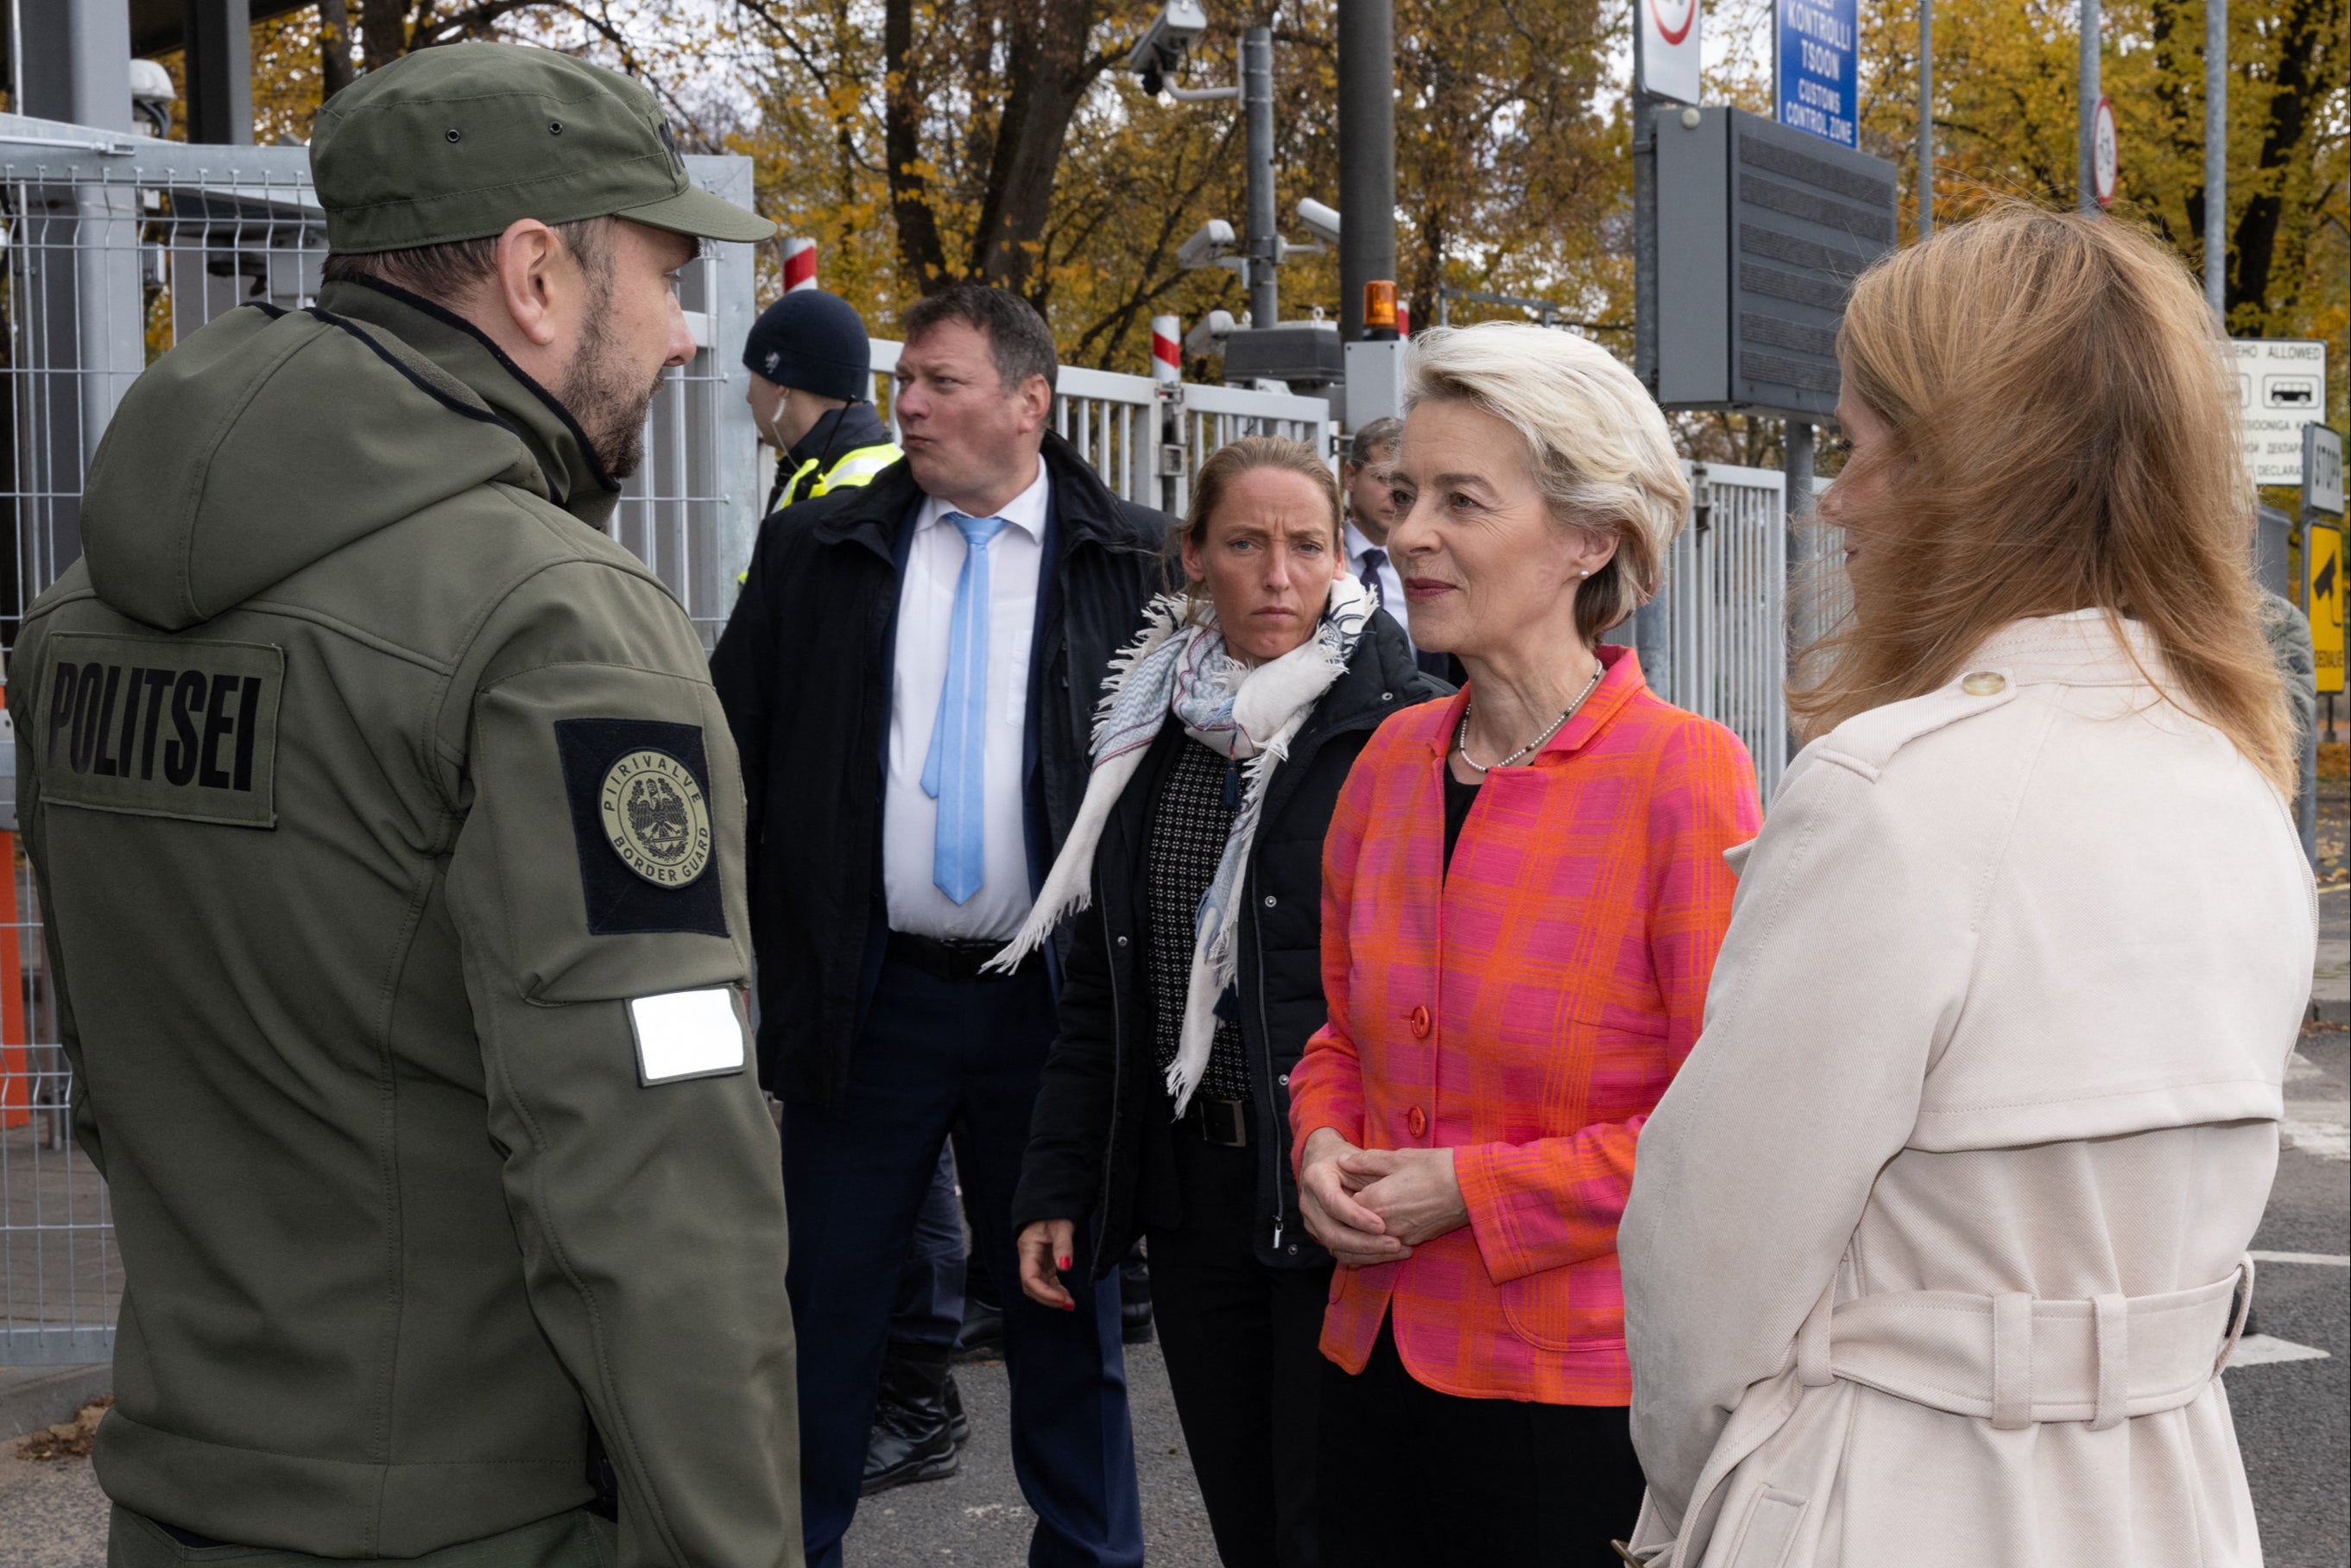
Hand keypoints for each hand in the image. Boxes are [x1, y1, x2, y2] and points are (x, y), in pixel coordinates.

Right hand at [1017, 1219, 1077, 1310]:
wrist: (1052, 1203)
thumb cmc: (1054, 1212)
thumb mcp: (1061, 1226)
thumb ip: (1063, 1246)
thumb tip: (1065, 1266)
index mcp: (1028, 1249)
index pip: (1029, 1279)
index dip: (1044, 1292)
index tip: (1061, 1299)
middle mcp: (1029, 1258)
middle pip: (1032, 1286)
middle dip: (1048, 1298)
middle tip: (1068, 1304)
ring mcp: (1036, 1261)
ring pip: (1039, 1285)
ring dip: (1053, 1296)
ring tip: (1070, 1303)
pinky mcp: (1044, 1262)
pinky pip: (1047, 1280)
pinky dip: (1055, 1290)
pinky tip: (1065, 1296)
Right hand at [1299, 1128, 1411, 1267]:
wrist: (1329, 1163)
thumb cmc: (1349, 1160)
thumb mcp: (1361, 1157)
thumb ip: (1371, 1173)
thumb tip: (1383, 1195)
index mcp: (1315, 1177)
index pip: (1333, 1202)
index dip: (1356, 1217)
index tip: (1382, 1225)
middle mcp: (1309, 1202)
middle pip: (1332, 1232)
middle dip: (1365, 1243)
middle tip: (1395, 1244)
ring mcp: (1312, 1221)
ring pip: (1336, 1247)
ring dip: (1368, 1253)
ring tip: (1397, 1250)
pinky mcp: (1320, 1235)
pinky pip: (1340, 1252)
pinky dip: (1364, 1256)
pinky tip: (1386, 1254)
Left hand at [1341, 1146, 1468, 1247]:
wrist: (1471, 1187)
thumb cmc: (1436, 1167)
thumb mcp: (1397, 1157)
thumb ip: (1365, 1161)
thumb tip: (1342, 1162)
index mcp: (1375, 1202)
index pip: (1342, 1210)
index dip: (1338, 1200)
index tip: (1338, 1190)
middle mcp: (1384, 1225)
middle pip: (1351, 1233)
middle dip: (1344, 1224)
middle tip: (1340, 1211)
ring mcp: (1400, 1237)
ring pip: (1368, 1247)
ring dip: (1360, 1239)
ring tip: (1356, 1224)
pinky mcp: (1415, 1242)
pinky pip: (1387, 1249)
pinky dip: (1378, 1244)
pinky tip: (1379, 1230)